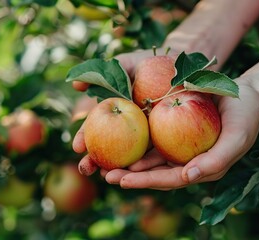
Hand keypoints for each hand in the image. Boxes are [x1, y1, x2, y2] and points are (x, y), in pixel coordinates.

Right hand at [72, 48, 179, 174]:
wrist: (184, 65)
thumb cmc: (152, 62)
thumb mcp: (126, 65)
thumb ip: (101, 74)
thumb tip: (74, 85)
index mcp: (116, 112)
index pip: (96, 127)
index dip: (84, 137)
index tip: (77, 147)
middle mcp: (129, 128)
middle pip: (109, 147)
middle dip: (95, 160)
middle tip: (85, 169)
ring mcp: (147, 137)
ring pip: (129, 157)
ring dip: (116, 169)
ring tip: (107, 177)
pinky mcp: (167, 142)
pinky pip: (154, 156)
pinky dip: (144, 166)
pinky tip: (136, 174)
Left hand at [74, 78, 258, 189]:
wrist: (247, 93)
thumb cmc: (245, 116)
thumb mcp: (236, 138)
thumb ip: (216, 160)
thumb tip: (187, 178)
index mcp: (201, 169)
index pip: (170, 179)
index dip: (147, 182)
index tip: (123, 181)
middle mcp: (187, 160)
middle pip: (155, 172)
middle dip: (131, 176)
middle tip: (106, 175)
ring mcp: (180, 145)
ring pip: (151, 157)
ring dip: (129, 160)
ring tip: (104, 162)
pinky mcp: (175, 130)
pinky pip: (154, 137)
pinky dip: (137, 140)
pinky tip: (119, 138)